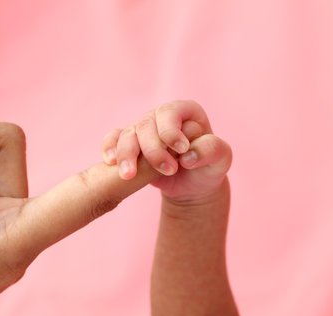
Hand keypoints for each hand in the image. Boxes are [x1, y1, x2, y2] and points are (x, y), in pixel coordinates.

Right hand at [101, 100, 231, 202]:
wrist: (193, 186)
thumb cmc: (209, 167)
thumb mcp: (222, 159)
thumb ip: (211, 150)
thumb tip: (188, 156)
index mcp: (184, 111)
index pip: (170, 113)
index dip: (171, 131)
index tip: (181, 151)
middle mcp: (160, 116)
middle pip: (145, 125)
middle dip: (152, 150)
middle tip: (169, 171)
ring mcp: (142, 129)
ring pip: (127, 135)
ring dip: (127, 155)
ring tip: (130, 176)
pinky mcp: (129, 144)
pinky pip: (113, 140)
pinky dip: (109, 149)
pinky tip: (111, 162)